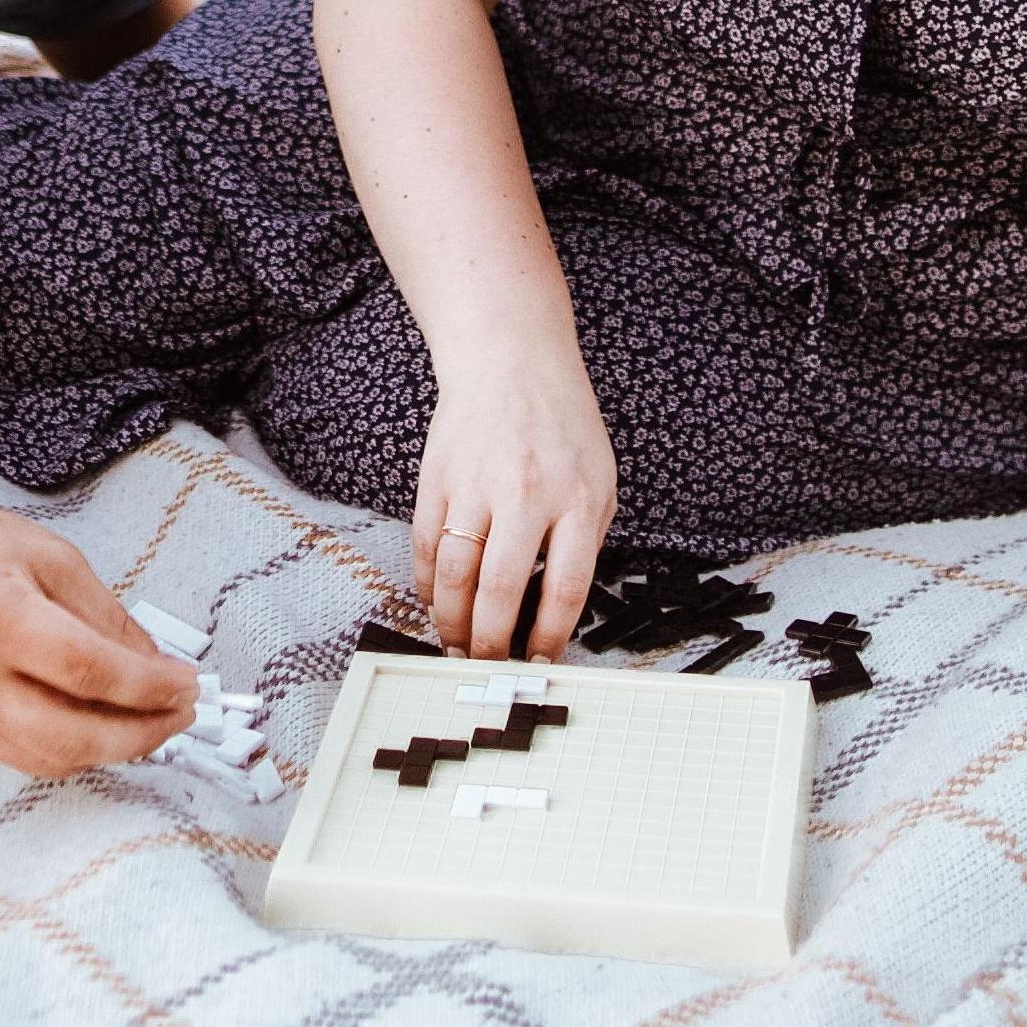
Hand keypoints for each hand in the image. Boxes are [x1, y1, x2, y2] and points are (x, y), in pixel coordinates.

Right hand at [0, 492, 198, 773]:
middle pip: (73, 737)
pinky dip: (62, 746)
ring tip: (145, 724)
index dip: (151, 688)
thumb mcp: (42, 552)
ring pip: (47, 760)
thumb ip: (102, 612)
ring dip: (107, 749)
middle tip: (179, 716)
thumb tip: (153, 666)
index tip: (188, 686)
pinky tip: (89, 722)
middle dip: (142, 735)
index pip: (92, 672)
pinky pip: (15, 756)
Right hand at [413, 353, 618, 659]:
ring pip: (455, 574)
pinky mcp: (437, 477)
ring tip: (454, 644)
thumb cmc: (562, 427)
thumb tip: (553, 610)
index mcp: (576, 501)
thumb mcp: (599, 481)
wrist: (511, 362)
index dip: (548, 636)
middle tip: (485, 665)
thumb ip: (583, 540)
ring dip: (451, 621)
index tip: (538, 660)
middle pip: (500, 590)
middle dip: (489, 642)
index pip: (563, 588)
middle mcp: (525, 496)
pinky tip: (435, 601)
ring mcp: (475, 485)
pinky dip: (428, 582)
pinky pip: (427, 544)